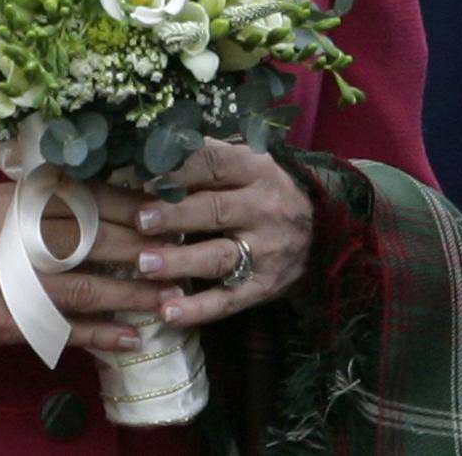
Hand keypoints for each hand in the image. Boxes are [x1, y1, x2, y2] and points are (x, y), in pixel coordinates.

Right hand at [0, 180, 166, 353]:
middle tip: (188, 249)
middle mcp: (14, 238)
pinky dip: (103, 335)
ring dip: (136, 294)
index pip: (88, 197)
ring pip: (88, 288)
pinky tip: (134, 336)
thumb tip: (97, 192)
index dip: (132, 203)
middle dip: (146, 246)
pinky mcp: (2, 324)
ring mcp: (8, 284)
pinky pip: (64, 330)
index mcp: (14, 200)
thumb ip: (38, 198)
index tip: (169, 205)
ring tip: (174, 296)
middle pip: (96, 241)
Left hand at [131, 141, 313, 327]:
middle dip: (175, 215)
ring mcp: (266, 251)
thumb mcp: (249, 165)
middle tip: (140, 220)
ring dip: (180, 261)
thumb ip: (210, 159)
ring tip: (144, 264)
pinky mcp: (263, 287)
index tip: (147, 177)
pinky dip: (198, 309)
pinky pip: (228, 300)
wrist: (321, 235)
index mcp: (257, 171)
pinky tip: (168, 312)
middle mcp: (264, 208)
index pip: (217, 164)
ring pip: (219, 256)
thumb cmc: (265, 192)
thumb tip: (156, 150)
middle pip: (215, 210)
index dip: (182, 170)